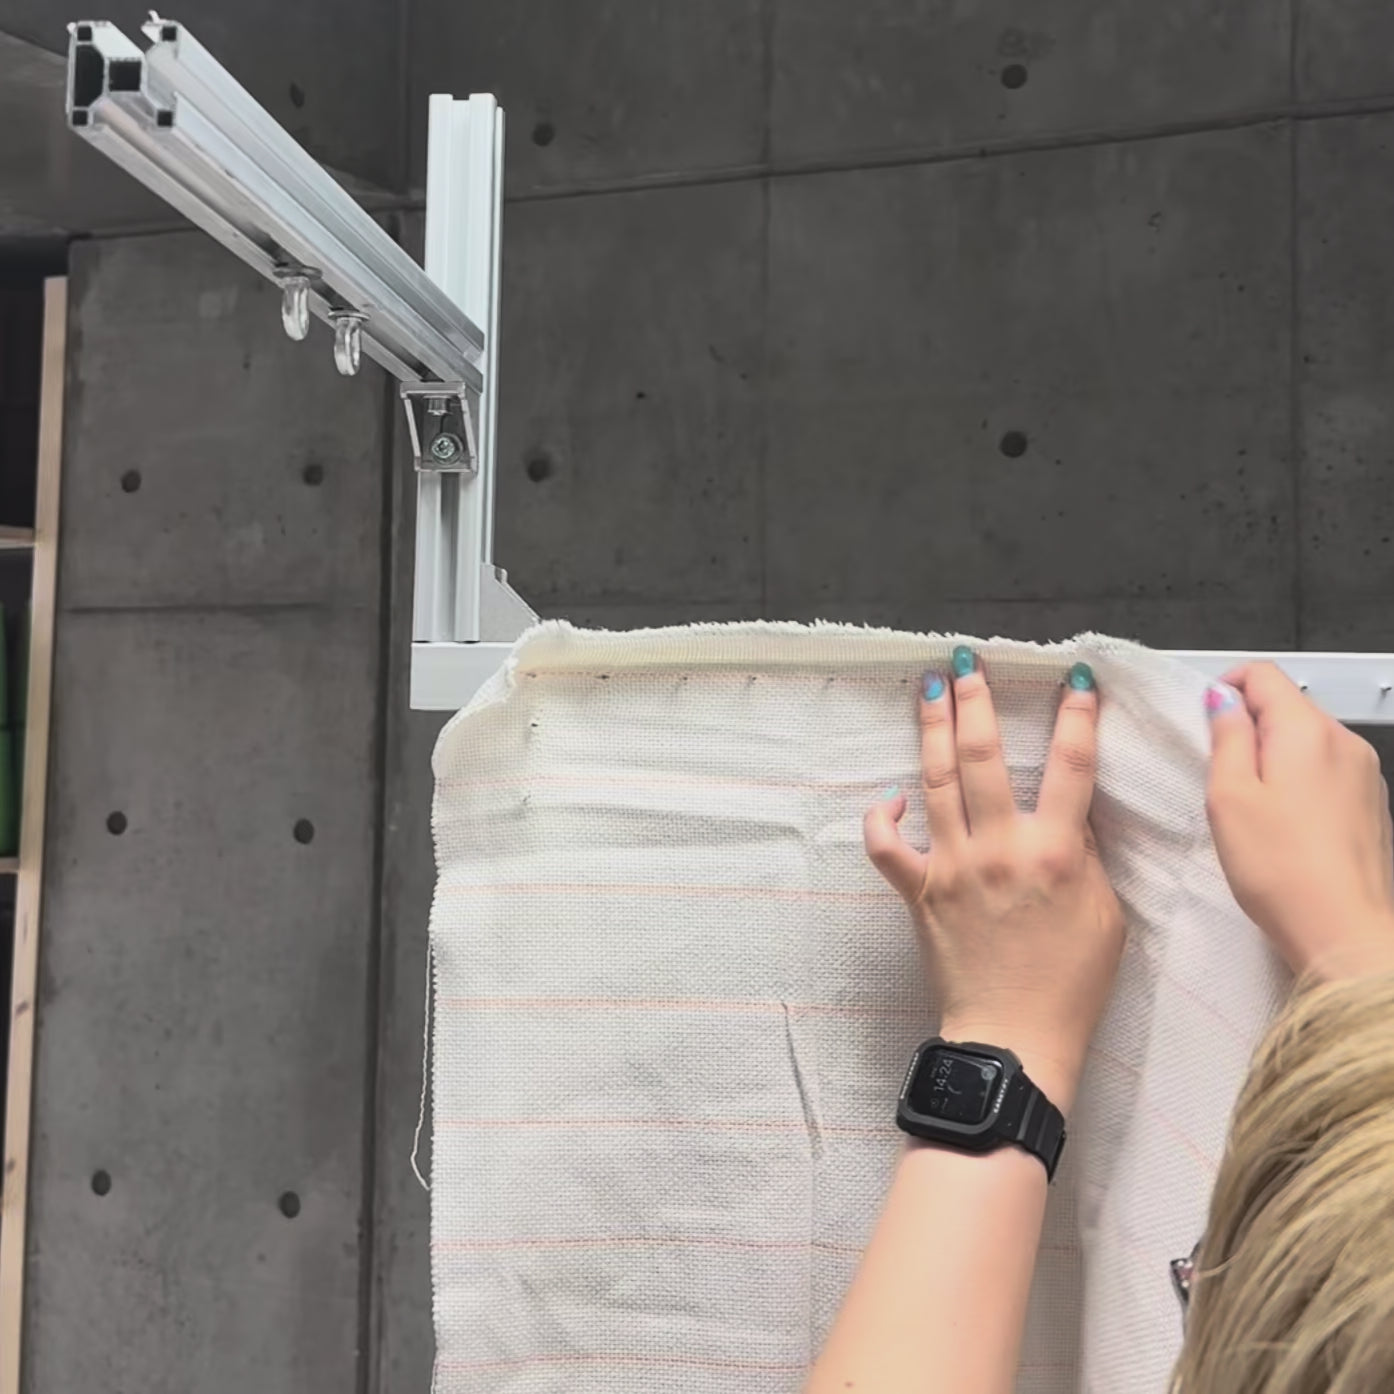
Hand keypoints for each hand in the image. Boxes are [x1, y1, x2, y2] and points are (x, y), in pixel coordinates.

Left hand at [863, 650, 1125, 1113]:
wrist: (1016, 1040)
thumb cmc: (1072, 984)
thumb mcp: (1107, 915)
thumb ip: (1088, 854)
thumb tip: (1074, 812)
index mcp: (1057, 852)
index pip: (1072, 765)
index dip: (1077, 715)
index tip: (1073, 676)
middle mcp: (1001, 847)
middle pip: (983, 756)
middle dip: (975, 701)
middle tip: (966, 661)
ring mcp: (954, 866)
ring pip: (935, 782)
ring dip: (931, 729)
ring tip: (928, 689)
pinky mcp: (919, 892)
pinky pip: (887, 848)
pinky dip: (881, 820)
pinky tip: (889, 797)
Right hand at [1205, 662, 1393, 981]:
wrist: (1344, 929)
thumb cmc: (1277, 865)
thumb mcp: (1229, 796)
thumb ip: (1227, 737)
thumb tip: (1224, 699)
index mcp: (1306, 730)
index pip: (1264, 674)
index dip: (1227, 687)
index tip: (1204, 724)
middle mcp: (1344, 740)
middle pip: (1289, 705)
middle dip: (1251, 725)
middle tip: (1221, 773)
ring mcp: (1365, 771)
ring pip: (1309, 739)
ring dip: (1276, 755)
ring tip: (1253, 803)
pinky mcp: (1373, 802)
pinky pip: (1329, 769)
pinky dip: (1301, 779)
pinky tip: (1286, 822)